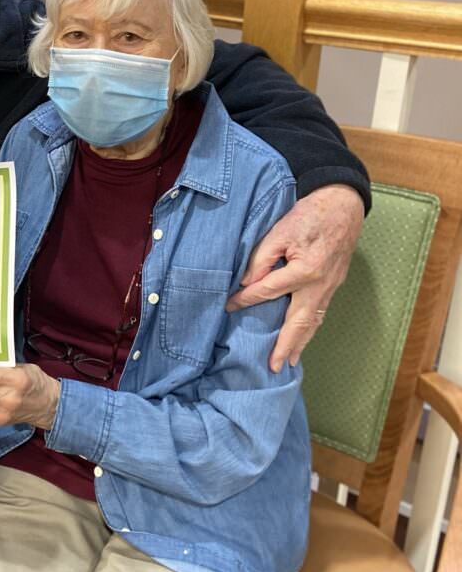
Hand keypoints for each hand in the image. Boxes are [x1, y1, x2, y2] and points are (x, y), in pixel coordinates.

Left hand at [227, 184, 364, 371]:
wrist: (343, 204)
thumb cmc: (310, 214)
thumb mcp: (279, 231)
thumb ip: (261, 259)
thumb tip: (247, 284)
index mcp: (304, 271)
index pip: (267, 291)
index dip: (245, 300)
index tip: (229, 307)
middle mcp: (319, 285)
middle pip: (299, 323)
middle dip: (285, 346)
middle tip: (274, 367)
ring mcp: (330, 287)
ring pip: (313, 321)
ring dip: (300, 343)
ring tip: (288, 361)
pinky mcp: (334, 284)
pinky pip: (320, 312)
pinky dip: (310, 329)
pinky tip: (303, 338)